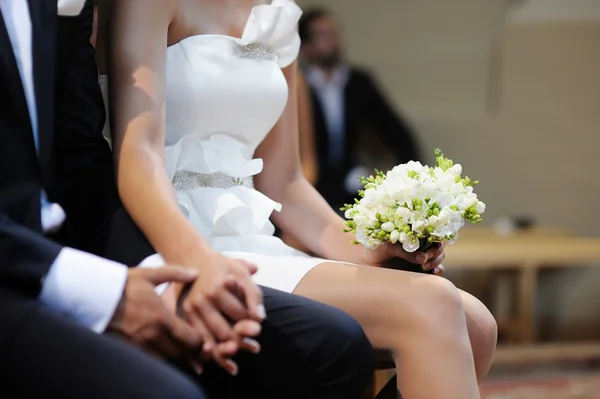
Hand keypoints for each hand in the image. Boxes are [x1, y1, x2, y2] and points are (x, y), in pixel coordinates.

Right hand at [107, 266, 201, 358]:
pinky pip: (150, 358)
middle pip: (180, 352)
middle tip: (195, 345)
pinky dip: (158, 356)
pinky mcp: (130, 349)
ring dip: (174, 354)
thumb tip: (196, 273)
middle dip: (189, 350)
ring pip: (166, 358)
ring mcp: (141, 344)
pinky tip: (160, 348)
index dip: (200, 341)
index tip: (202, 337)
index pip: (190, 339)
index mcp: (163, 319)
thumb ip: (176, 274)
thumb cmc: (124, 285)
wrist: (96, 297)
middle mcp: (154, 335)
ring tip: (179, 346)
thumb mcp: (151, 275)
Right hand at [180, 252, 263, 373]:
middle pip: (225, 332)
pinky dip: (208, 353)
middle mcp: (201, 301)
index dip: (252, 323)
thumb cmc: (222, 267)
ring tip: (238, 351)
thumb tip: (260, 318)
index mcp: (217, 289)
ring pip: (210, 342)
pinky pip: (195, 342)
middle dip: (241, 341)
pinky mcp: (182, 318)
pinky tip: (221, 357)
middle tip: (253, 347)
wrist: (192, 259)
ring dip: (226, 353)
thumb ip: (253, 293)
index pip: (240, 315)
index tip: (257, 329)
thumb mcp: (241, 272)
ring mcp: (189, 311)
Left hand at [365, 241, 445, 274]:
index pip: (432, 234)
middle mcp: (420, 245)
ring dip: (436, 262)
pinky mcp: (420, 270)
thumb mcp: (388, 246)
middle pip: (438, 247)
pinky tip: (432, 272)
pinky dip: (437, 271)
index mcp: (413, 234)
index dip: (435, 240)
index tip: (429, 248)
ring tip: (424, 266)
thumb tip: (423, 258)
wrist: (367, 262)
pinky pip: (434, 270)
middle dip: (436, 254)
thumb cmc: (376, 248)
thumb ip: (405, 251)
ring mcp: (421, 257)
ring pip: (439, 258)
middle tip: (426, 259)